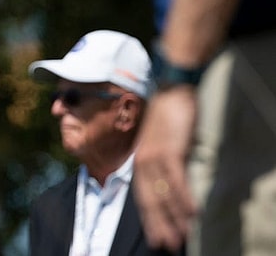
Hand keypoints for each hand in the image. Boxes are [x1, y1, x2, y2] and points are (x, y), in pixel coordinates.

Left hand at [133, 85, 197, 252]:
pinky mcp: (170, 151)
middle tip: (166, 244)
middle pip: (150, 200)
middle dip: (159, 225)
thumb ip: (160, 162)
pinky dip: (184, 198)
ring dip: (174, 217)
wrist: (169, 91)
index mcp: (139, 161)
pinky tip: (192, 213)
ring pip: (164, 194)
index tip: (154, 237)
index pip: (142, 196)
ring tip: (182, 236)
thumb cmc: (165, 116)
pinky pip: (177, 180)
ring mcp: (155, 156)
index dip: (149, 218)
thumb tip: (170, 182)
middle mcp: (143, 162)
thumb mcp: (158, 143)